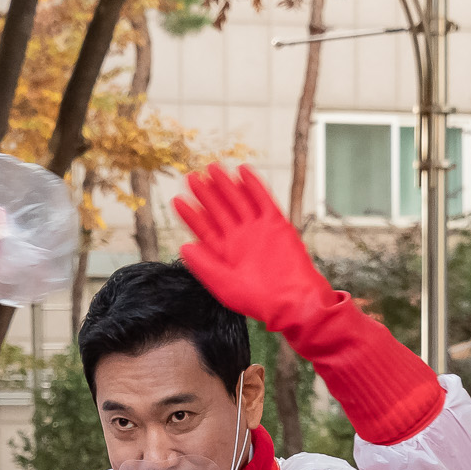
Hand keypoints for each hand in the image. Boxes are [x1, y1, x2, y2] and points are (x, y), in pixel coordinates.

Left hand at [171, 164, 333, 332]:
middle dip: (205, 194)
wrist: (293, 301)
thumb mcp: (224, 285)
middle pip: (219, 210)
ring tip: (212, 169)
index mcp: (225, 253)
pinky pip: (263, 199)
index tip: (177, 200)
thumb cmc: (259, 300)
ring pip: (238, 200)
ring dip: (226, 184)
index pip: (204, 229)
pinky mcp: (276, 224)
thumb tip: (183, 246)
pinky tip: (242, 171)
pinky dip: (253, 185)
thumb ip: (204, 266)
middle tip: (191, 176)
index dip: (191, 215)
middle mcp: (240, 239)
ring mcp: (257, 229)